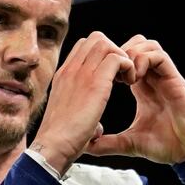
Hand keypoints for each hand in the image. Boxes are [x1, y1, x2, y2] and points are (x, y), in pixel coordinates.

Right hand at [30, 32, 134, 175]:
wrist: (53, 146)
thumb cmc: (61, 140)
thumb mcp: (69, 120)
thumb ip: (83, 117)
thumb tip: (96, 128)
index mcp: (64, 76)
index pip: (84, 47)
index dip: (102, 55)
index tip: (112, 77)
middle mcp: (71, 70)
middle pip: (96, 38)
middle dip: (114, 51)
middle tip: (121, 75)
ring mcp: (81, 74)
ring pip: (106, 43)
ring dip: (122, 58)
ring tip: (127, 79)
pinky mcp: (95, 83)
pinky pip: (117, 58)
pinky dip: (128, 66)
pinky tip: (131, 84)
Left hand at [87, 36, 184, 163]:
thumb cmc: (168, 146)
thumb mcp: (130, 143)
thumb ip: (109, 143)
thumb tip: (88, 148)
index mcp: (143, 88)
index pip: (125, 60)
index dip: (110, 63)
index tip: (100, 80)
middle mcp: (153, 78)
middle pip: (134, 45)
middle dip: (118, 53)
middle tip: (110, 75)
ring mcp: (165, 77)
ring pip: (146, 44)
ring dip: (130, 55)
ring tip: (123, 78)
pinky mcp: (175, 79)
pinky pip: (158, 55)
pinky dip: (143, 61)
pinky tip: (134, 81)